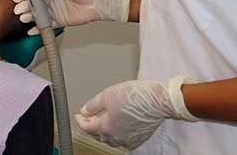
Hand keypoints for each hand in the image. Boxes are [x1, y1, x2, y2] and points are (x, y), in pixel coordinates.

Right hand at [12, 0, 130, 34]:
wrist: (97, 3)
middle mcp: (51, 0)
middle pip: (34, 4)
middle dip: (24, 6)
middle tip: (19, 8)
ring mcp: (54, 12)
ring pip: (38, 15)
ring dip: (30, 16)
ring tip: (24, 18)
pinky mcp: (59, 22)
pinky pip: (46, 26)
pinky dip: (38, 29)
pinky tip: (30, 31)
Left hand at [75, 76, 197, 149]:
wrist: (158, 101)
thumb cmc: (135, 96)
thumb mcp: (108, 94)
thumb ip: (93, 105)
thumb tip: (84, 111)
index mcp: (106, 127)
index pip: (87, 127)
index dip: (80, 120)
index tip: (78, 116)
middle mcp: (116, 137)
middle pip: (98, 135)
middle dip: (91, 126)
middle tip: (89, 118)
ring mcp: (128, 140)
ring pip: (111, 140)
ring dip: (104, 132)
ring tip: (102, 123)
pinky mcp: (139, 139)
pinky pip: (123, 141)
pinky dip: (117, 136)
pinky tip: (118, 129)